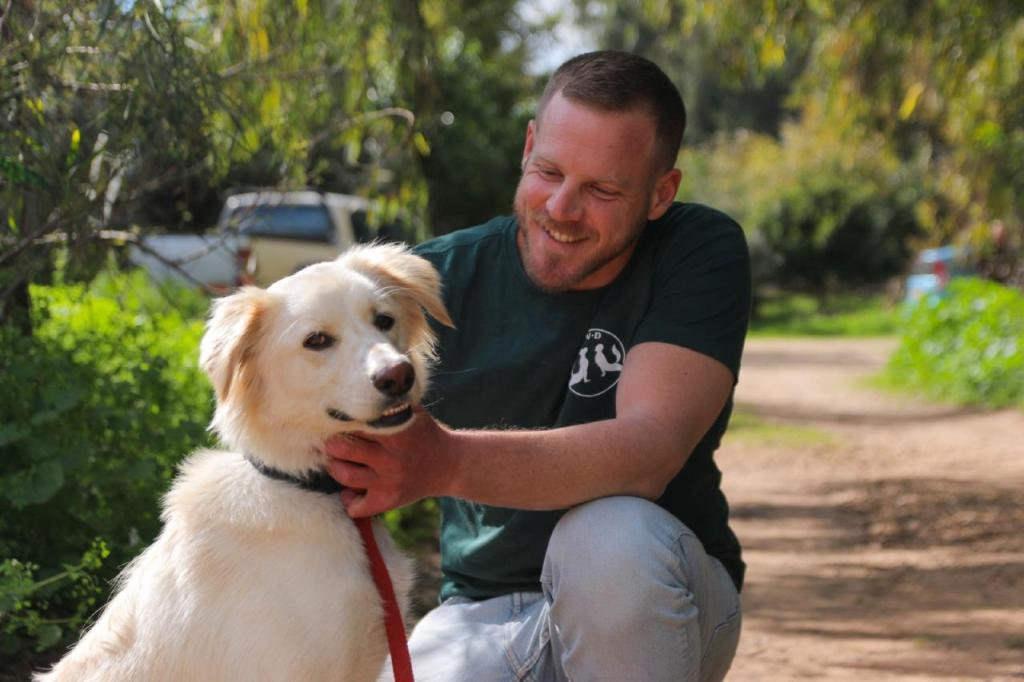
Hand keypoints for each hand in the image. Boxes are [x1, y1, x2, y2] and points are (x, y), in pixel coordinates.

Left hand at [325, 406, 455, 517]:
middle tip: (335, 441)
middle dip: (333, 443)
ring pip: (344, 476)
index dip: (343, 421)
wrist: (451, 465)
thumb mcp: (413, 412)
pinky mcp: (388, 500)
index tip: (340, 422)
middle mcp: (392, 458)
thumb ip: (389, 402)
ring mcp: (389, 481)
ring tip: (340, 462)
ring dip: (336, 468)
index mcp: (396, 432)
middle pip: (343, 448)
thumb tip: (360, 388)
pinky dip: (348, 499)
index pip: (356, 424)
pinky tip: (352, 490)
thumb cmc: (425, 434)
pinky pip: (356, 506)